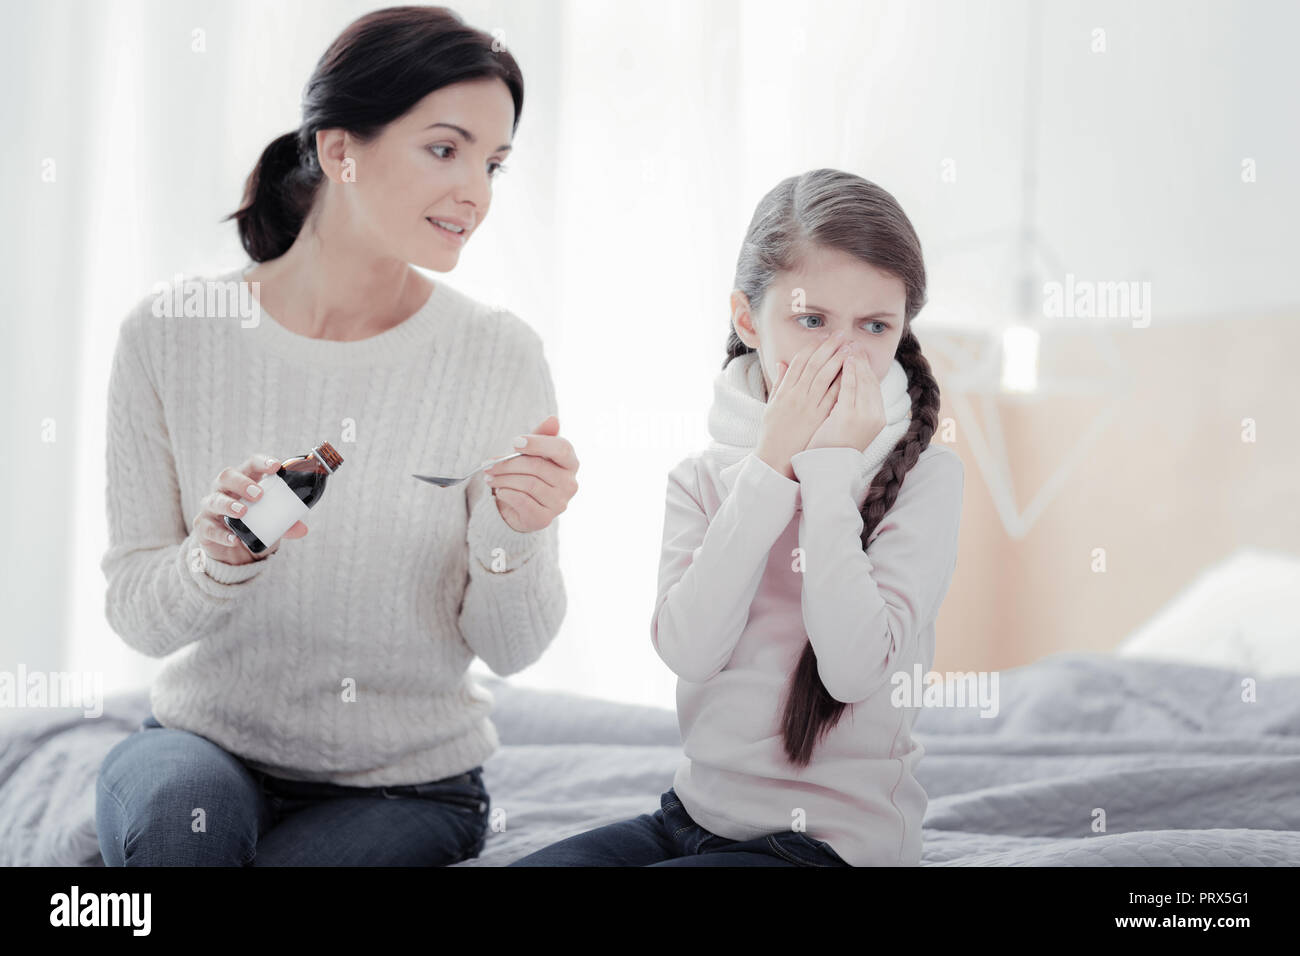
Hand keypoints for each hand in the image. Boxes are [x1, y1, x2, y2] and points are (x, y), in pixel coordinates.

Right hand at [193, 451, 307, 565]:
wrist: (234, 550)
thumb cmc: (254, 524)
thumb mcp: (271, 521)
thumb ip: (285, 523)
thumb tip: (303, 529)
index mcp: (244, 481)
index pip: (250, 465)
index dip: (261, 462)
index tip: (276, 466)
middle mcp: (224, 490)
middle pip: (227, 476)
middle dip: (242, 483)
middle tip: (258, 494)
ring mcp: (211, 508)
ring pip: (214, 500)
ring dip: (228, 504)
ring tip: (243, 512)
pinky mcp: (203, 527)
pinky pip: (209, 528)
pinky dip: (222, 534)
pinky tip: (234, 539)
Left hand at [482, 415, 578, 532]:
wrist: (519, 508)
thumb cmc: (527, 474)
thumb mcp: (531, 452)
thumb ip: (540, 436)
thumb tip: (553, 419)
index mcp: (570, 463)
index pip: (562, 449)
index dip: (538, 443)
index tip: (514, 442)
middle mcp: (570, 484)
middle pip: (538, 467)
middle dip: (509, 463)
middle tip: (488, 464)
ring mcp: (560, 503)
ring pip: (528, 484)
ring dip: (503, 479)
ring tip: (489, 477)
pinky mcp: (545, 518)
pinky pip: (523, 501)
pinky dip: (507, 493)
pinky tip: (499, 491)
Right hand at [755, 333, 848, 478]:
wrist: (775, 458)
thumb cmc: (772, 433)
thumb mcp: (771, 405)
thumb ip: (779, 383)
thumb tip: (782, 363)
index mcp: (784, 391)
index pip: (799, 362)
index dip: (812, 347)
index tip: (823, 336)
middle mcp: (795, 395)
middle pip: (814, 365)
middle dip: (828, 347)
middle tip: (841, 335)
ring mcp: (807, 406)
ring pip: (824, 377)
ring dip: (837, 360)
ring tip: (849, 347)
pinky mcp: (818, 418)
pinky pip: (832, 397)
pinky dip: (841, 382)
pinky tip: (851, 372)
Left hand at [806, 347, 886, 451]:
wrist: (829, 468)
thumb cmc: (834, 447)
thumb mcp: (849, 425)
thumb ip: (854, 406)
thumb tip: (851, 387)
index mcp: (876, 418)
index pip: (873, 386)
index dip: (866, 367)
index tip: (858, 352)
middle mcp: (874, 416)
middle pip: (869, 380)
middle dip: (861, 360)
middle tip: (853, 342)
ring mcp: (864, 417)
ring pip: (861, 381)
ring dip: (855, 361)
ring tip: (848, 346)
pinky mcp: (849, 418)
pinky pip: (850, 389)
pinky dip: (848, 373)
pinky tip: (844, 360)